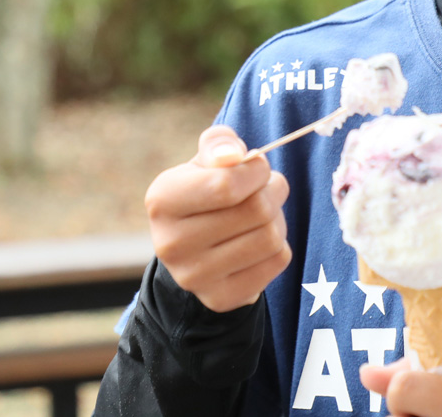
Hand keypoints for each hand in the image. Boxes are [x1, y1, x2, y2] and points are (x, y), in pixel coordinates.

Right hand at [145, 125, 291, 311]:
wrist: (197, 247)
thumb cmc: (207, 190)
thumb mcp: (207, 159)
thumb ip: (219, 143)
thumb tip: (231, 155)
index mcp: (162, 199)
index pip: (228, 185)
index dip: (257, 170)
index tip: (257, 167)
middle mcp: (171, 243)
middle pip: (256, 210)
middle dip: (273, 191)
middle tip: (267, 188)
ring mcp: (194, 277)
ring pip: (270, 237)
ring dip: (278, 218)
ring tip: (264, 214)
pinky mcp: (220, 298)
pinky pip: (277, 262)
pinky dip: (279, 245)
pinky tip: (259, 240)